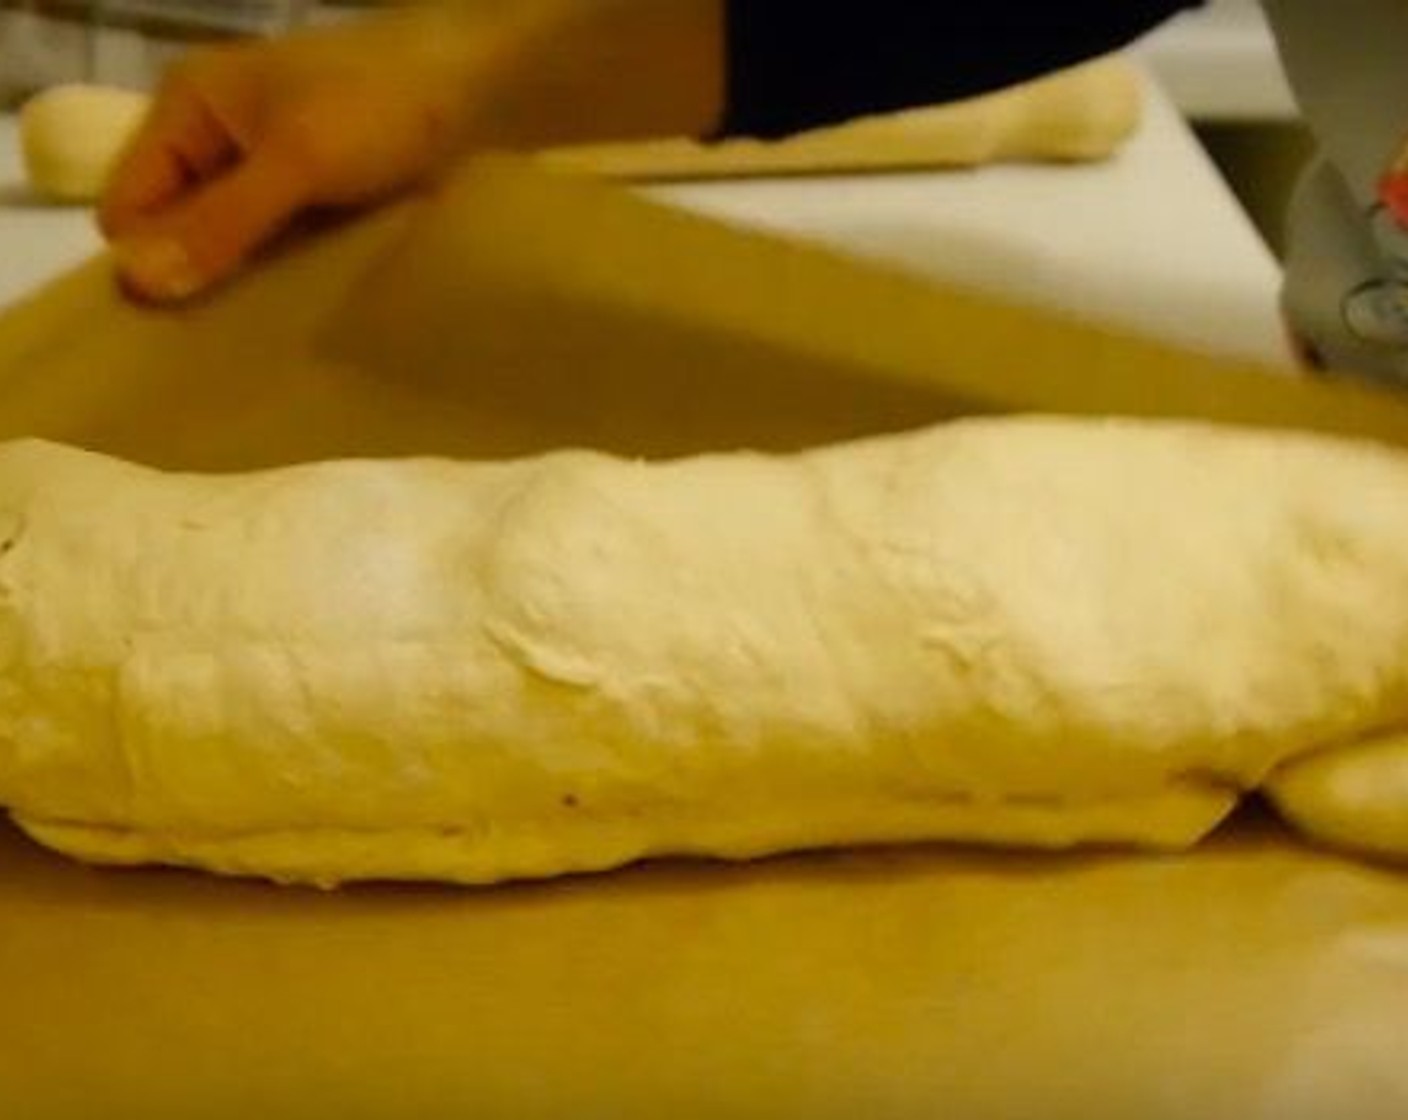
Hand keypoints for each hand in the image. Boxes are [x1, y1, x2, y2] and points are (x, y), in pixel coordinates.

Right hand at [98, 5, 549, 302]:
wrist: (484, 81)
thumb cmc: (381, 106)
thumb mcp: (297, 163)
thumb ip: (220, 223)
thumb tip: (136, 284)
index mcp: (188, 107)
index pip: (127, 205)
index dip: (144, 264)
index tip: (174, 333)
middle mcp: (218, 133)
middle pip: (175, 225)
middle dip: (193, 279)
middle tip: (219, 349)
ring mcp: (270, 160)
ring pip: (229, 238)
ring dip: (243, 281)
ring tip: (260, 339)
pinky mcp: (318, 187)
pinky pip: (279, 239)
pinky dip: (285, 271)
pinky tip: (301, 312)